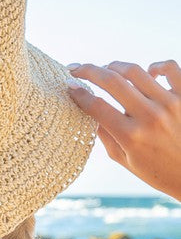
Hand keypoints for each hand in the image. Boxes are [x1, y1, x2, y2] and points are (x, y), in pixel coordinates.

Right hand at [66, 59, 180, 200]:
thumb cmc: (159, 172)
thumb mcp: (126, 161)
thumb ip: (105, 136)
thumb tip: (89, 111)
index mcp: (131, 136)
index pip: (96, 106)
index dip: (78, 93)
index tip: (69, 86)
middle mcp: (150, 117)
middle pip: (111, 81)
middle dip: (88, 71)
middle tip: (77, 69)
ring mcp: (170, 103)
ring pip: (135, 71)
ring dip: (115, 66)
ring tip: (107, 70)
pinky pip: (170, 68)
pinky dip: (156, 66)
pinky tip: (149, 73)